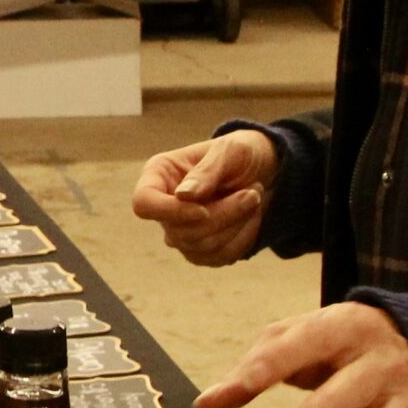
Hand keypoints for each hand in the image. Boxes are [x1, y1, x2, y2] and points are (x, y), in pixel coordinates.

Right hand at [131, 129, 276, 266]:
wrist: (263, 170)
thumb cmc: (242, 152)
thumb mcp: (230, 150)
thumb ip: (207, 171)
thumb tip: (183, 196)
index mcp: (158, 174)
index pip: (144, 203)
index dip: (171, 212)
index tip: (204, 210)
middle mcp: (162, 206)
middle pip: (179, 231)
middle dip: (222, 216)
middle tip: (253, 192)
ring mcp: (179, 231)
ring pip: (199, 248)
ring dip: (236, 225)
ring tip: (254, 197)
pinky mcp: (201, 249)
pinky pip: (218, 257)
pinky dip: (243, 239)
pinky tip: (252, 216)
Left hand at [196, 304, 407, 407]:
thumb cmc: (336, 343)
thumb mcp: (295, 340)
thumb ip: (252, 370)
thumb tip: (207, 403)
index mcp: (345, 327)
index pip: (310, 339)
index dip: (279, 360)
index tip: (250, 382)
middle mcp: (379, 361)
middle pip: (359, 381)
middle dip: (332, 403)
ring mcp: (400, 397)